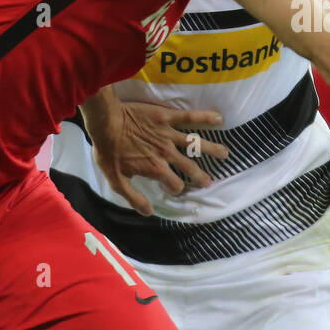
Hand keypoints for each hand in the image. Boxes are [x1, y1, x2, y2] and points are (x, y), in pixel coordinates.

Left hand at [87, 102, 228, 215]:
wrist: (104, 122)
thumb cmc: (108, 151)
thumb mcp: (116, 180)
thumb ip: (133, 197)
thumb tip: (149, 212)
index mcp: (156, 169)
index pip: (174, 184)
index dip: (175, 188)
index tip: (173, 187)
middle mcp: (167, 153)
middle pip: (190, 168)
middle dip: (200, 176)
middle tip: (208, 181)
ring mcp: (169, 135)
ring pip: (196, 143)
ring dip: (212, 149)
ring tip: (225, 154)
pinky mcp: (167, 117)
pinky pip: (189, 117)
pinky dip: (205, 117)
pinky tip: (219, 118)